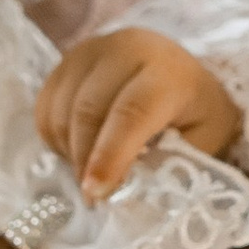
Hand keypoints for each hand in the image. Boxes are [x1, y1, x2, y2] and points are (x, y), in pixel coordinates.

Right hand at [34, 28, 242, 201]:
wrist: (179, 71)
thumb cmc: (194, 112)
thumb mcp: (202, 140)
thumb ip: (169, 164)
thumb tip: (127, 193)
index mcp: (167, 71)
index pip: (132, 112)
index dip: (111, 155)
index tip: (97, 192)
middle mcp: (125, 50)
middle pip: (87, 111)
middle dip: (85, 161)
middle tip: (94, 197)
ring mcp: (90, 52)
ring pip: (61, 111)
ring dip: (70, 153)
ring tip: (91, 173)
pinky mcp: (65, 62)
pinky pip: (45, 108)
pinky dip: (55, 139)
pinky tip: (79, 150)